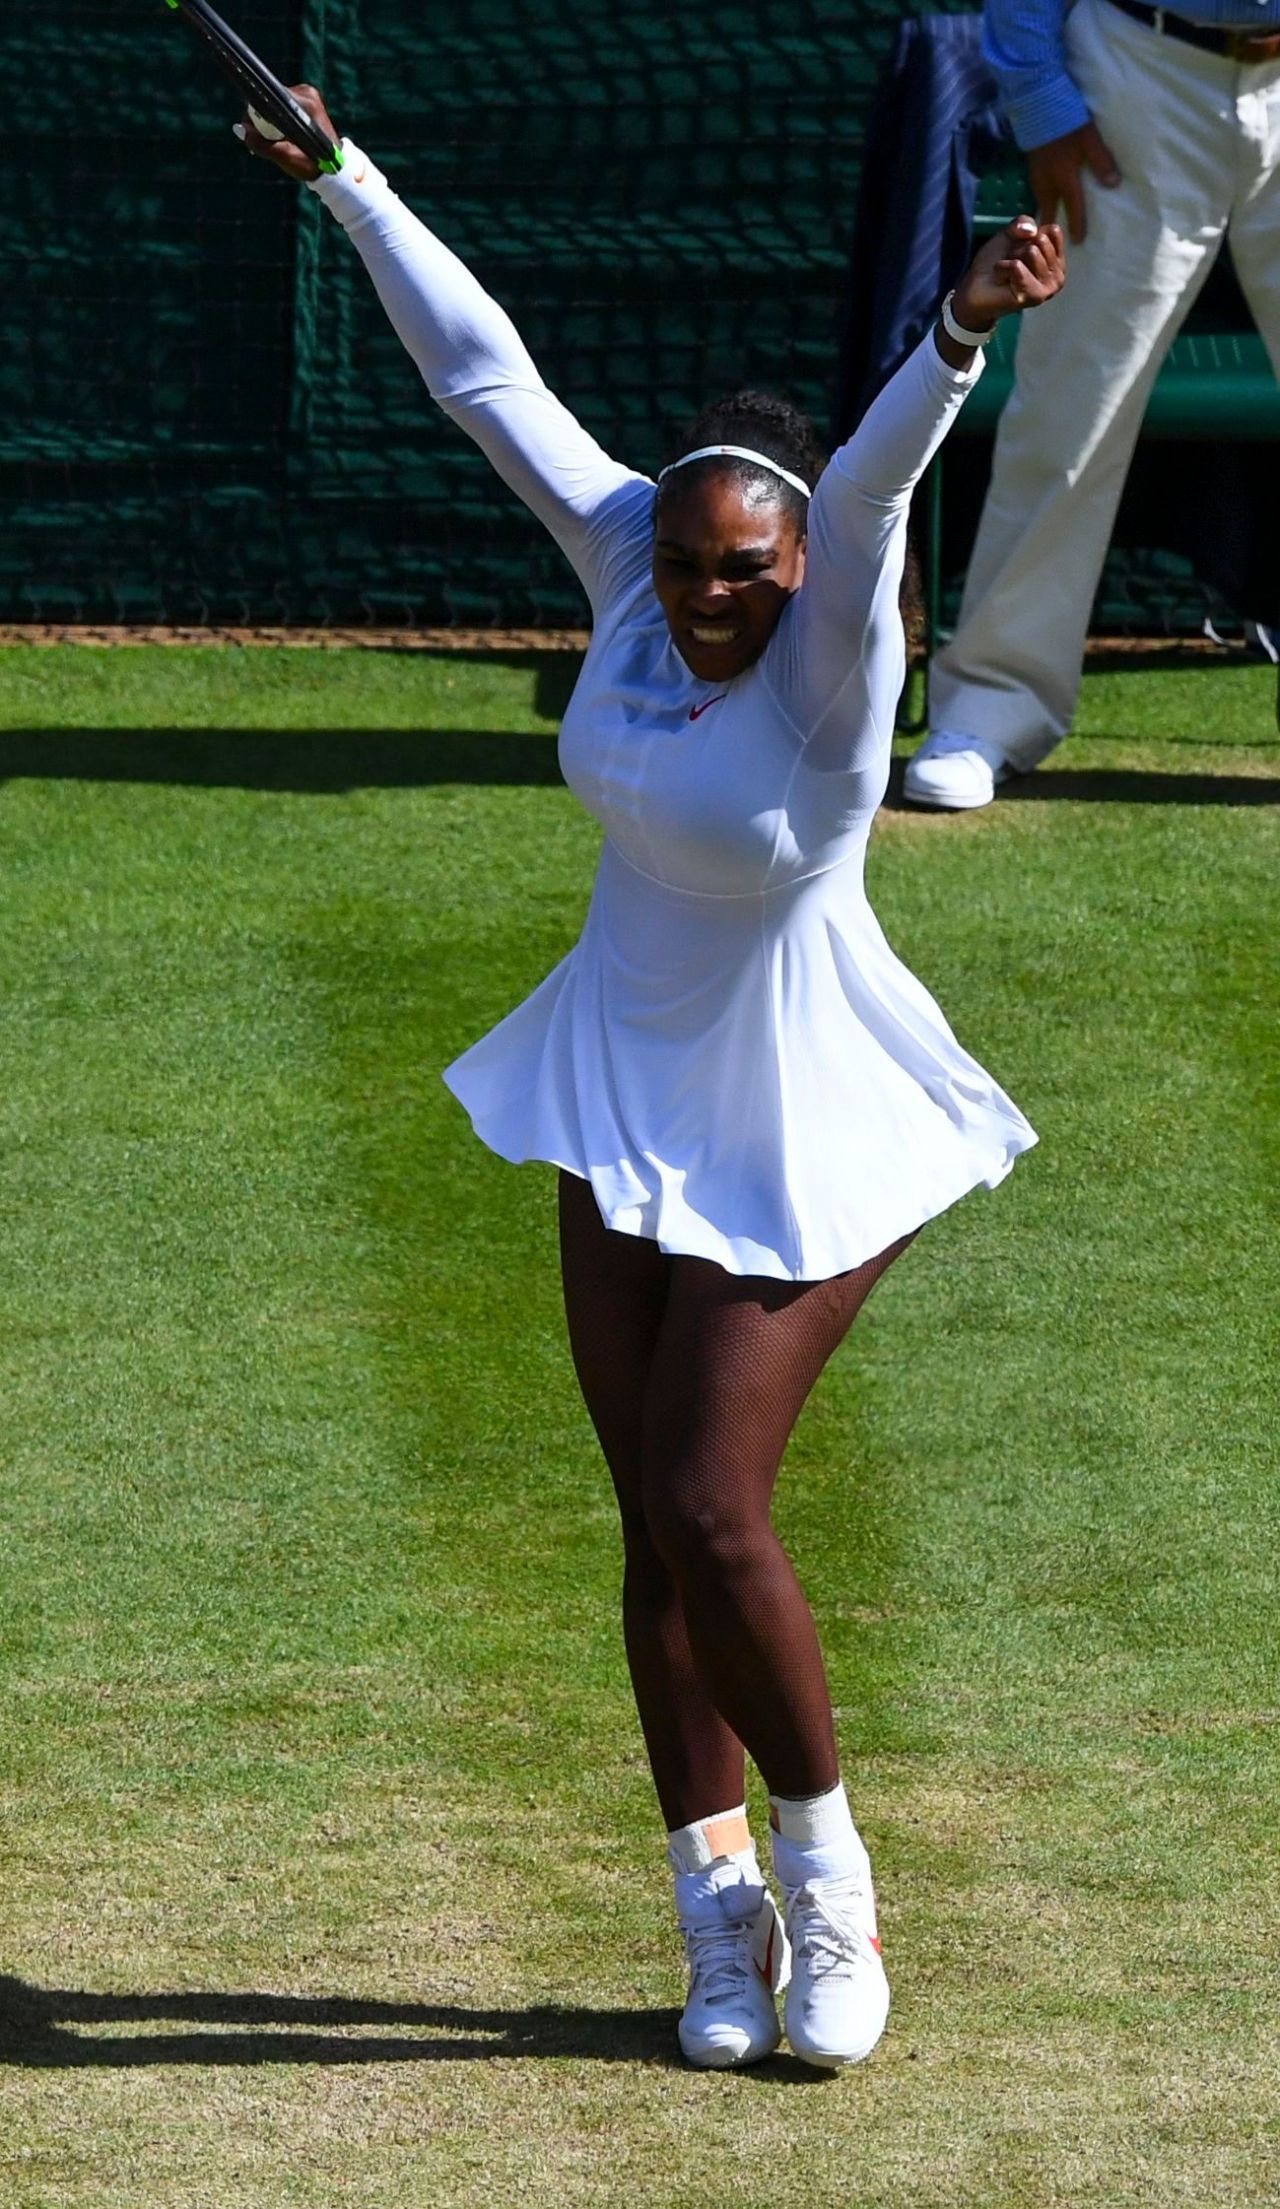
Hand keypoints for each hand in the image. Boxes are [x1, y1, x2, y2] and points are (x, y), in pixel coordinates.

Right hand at [236, 83, 338, 182]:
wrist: (334, 168)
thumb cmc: (312, 165)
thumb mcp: (286, 158)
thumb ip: (262, 144)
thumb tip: (239, 128)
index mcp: (305, 104)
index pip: (269, 100)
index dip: (256, 116)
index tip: (256, 132)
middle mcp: (307, 93)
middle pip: (270, 100)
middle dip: (263, 121)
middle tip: (270, 141)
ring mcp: (307, 93)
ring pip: (273, 102)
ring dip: (270, 121)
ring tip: (280, 140)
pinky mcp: (305, 97)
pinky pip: (280, 104)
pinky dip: (277, 118)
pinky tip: (283, 133)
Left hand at [950, 216, 1065, 332]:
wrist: (975, 289)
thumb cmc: (995, 262)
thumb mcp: (1010, 234)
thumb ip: (1023, 223)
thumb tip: (1032, 231)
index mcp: (1057, 260)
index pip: (1054, 230)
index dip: (1030, 234)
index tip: (1019, 249)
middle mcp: (1058, 276)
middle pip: (1041, 240)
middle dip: (1018, 248)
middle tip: (1010, 264)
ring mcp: (1048, 289)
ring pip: (1031, 252)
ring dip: (1011, 259)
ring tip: (1007, 274)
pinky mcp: (1034, 296)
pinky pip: (1017, 266)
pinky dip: (1002, 268)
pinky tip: (1002, 281)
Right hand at [1025, 119, 1119, 245]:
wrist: (1038, 101)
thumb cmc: (1066, 121)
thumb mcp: (1089, 139)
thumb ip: (1101, 161)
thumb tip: (1114, 184)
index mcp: (1064, 177)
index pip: (1073, 206)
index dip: (1077, 224)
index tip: (1078, 242)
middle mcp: (1048, 179)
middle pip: (1049, 208)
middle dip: (1051, 224)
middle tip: (1052, 239)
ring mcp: (1036, 171)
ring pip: (1039, 198)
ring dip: (1044, 211)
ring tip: (1047, 220)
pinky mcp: (1030, 161)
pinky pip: (1035, 186)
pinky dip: (1039, 195)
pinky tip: (1042, 194)